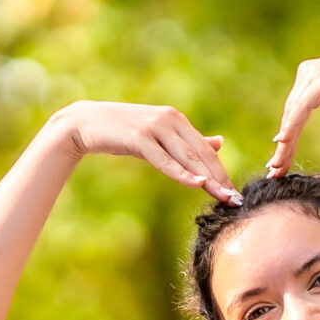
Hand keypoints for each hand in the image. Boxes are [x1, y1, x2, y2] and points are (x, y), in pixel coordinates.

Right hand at [52, 101, 239, 203]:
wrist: (85, 123)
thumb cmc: (122, 132)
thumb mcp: (158, 134)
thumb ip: (187, 140)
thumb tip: (219, 143)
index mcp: (177, 120)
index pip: (206, 149)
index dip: (221, 171)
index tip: (234, 192)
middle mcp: (170, 120)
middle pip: (201, 154)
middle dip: (219, 179)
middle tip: (234, 200)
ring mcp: (154, 128)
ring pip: (187, 157)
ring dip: (206, 179)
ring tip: (222, 196)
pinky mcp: (139, 138)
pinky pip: (165, 160)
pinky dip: (182, 173)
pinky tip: (197, 184)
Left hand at [266, 42, 319, 176]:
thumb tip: (307, 113)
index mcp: (310, 75)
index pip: (293, 111)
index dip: (286, 138)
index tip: (280, 163)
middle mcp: (308, 72)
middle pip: (289, 114)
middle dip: (283, 146)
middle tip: (275, 171)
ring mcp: (315, 74)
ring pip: (293, 113)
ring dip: (285, 142)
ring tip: (278, 165)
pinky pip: (303, 106)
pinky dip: (292, 125)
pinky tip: (284, 141)